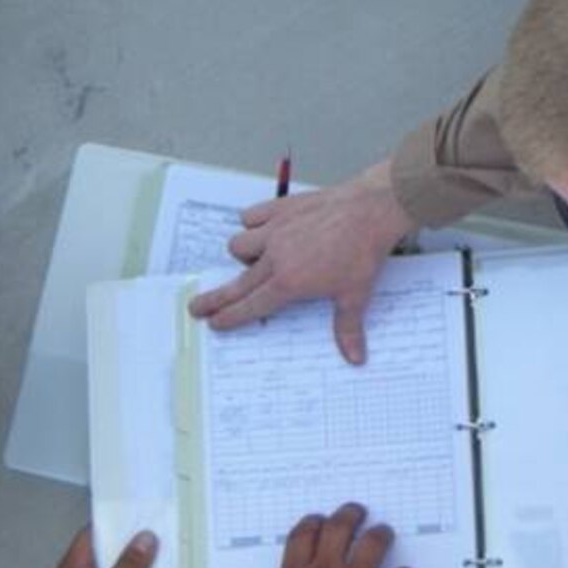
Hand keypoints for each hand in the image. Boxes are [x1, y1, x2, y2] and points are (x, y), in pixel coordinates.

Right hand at [188, 159, 413, 363]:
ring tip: (255, 260)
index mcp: (289, 282)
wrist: (370, 210)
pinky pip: (251, 216)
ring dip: (242, 255)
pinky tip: (263, 228)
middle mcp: (275, 257)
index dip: (230, 317)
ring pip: (239, 245)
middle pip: (236, 282)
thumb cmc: (363, 251)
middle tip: (197, 307)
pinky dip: (252, 223)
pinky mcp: (280, 209)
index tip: (214, 323)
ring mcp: (275, 230)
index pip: (251, 306)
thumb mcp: (356, 294)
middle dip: (215, 298)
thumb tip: (355, 358)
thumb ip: (348, 328)